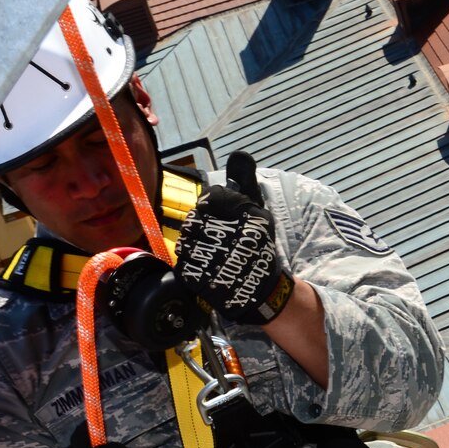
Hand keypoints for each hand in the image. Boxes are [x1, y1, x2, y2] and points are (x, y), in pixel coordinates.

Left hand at [176, 153, 292, 324]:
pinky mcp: (204, 279)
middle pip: (195, 220)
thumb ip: (246, 183)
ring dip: (192, 243)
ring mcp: (218, 260)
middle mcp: (234, 237)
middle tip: (208, 235)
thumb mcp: (258, 212)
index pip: (210, 199)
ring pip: (187, 239)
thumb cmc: (259, 249)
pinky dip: (189, 261)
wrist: (264, 292)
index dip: (208, 206)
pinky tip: (200, 263)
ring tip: (204, 249)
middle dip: (198, 226)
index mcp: (247, 217)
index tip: (213, 215)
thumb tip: (240, 155)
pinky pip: (184, 262)